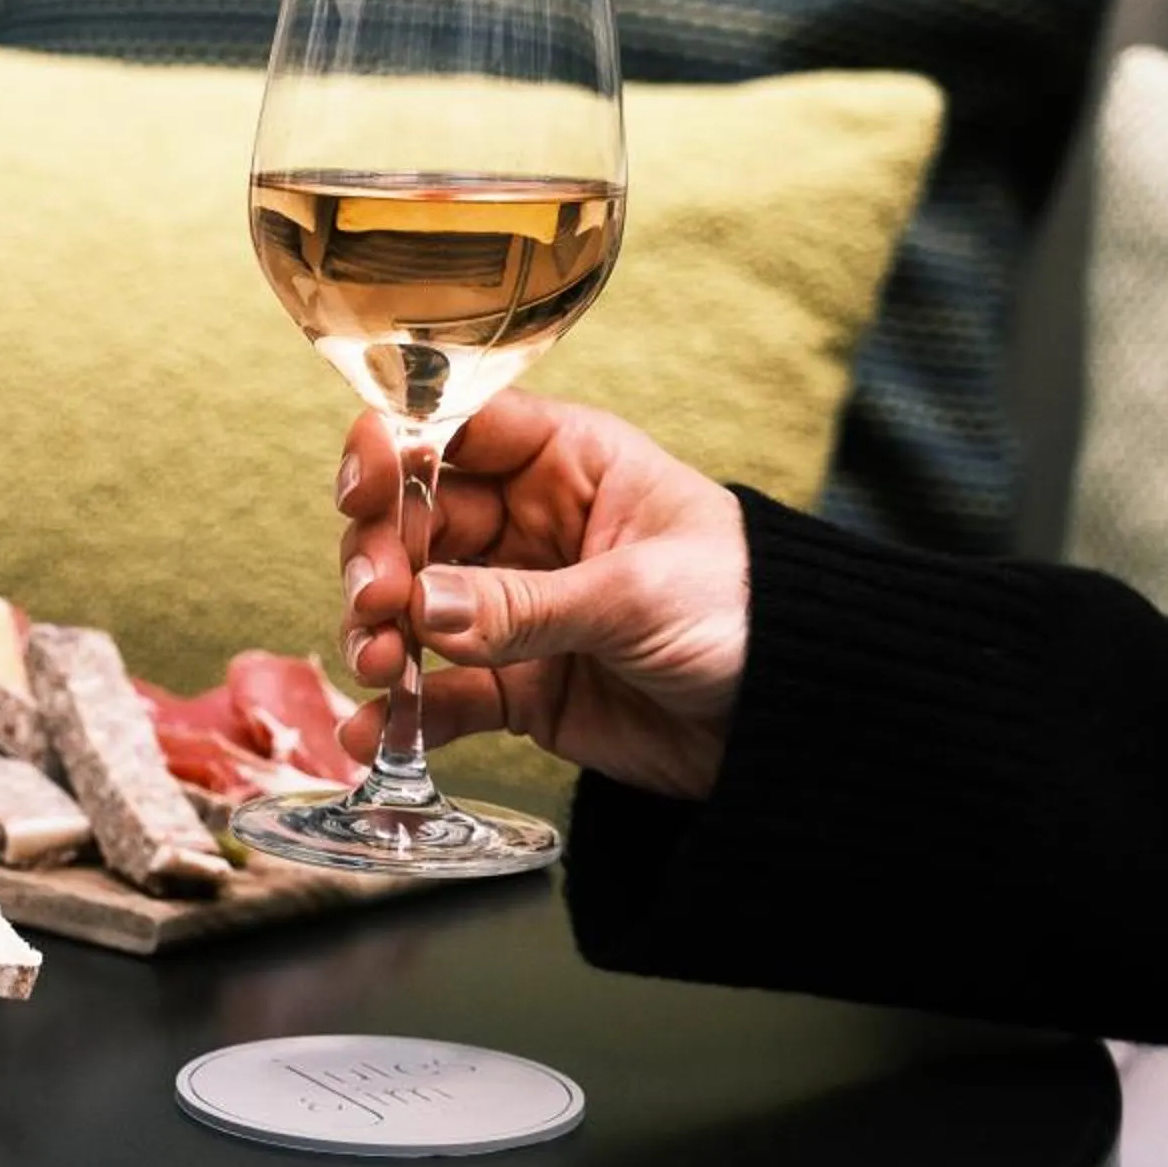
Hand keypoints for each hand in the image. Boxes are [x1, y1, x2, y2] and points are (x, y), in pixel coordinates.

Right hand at [337, 391, 749, 801]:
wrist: (801, 724)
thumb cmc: (748, 615)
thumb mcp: (636, 594)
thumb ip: (524, 604)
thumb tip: (420, 607)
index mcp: (568, 463)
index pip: (459, 431)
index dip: (400, 450)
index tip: (366, 489)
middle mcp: (528, 526)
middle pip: (415, 521)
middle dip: (380, 557)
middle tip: (377, 602)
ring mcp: (516, 608)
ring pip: (413, 606)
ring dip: (380, 633)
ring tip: (379, 667)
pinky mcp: (517, 687)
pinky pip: (441, 694)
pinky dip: (402, 714)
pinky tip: (371, 735)